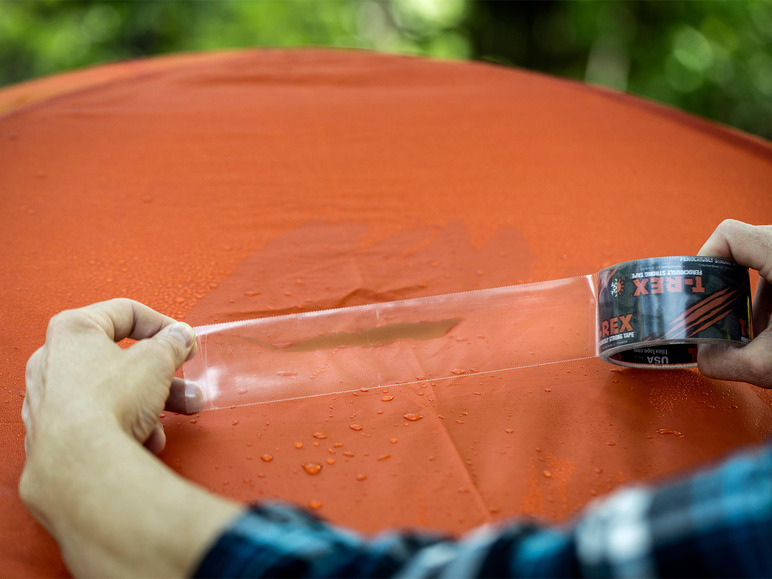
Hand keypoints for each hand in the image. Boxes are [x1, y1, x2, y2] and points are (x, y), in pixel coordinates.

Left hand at [22, 298, 200, 458]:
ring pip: (114, 392)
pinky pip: (100, 420)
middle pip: (122, 359)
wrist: (81, 462)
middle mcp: (54, 361)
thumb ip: (172, 344)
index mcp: (73, 330)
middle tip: (187, 382)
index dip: (163, 324)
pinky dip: (127, 425)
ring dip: (153, 402)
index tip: (183, 341)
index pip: (126, 313)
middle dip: (164, 374)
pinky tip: (149, 438)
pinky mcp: (55, 433)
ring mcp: (51, 399)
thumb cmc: (107, 401)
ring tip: (183, 412)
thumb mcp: (156, 360)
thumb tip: (179, 337)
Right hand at [697, 220, 771, 387]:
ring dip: (760, 293)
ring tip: (764, 330)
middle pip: (748, 246)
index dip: (706, 259)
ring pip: (771, 258)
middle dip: (732, 285)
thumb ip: (725, 362)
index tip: (700, 289)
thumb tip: (702, 357)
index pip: (729, 235)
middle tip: (726, 315)